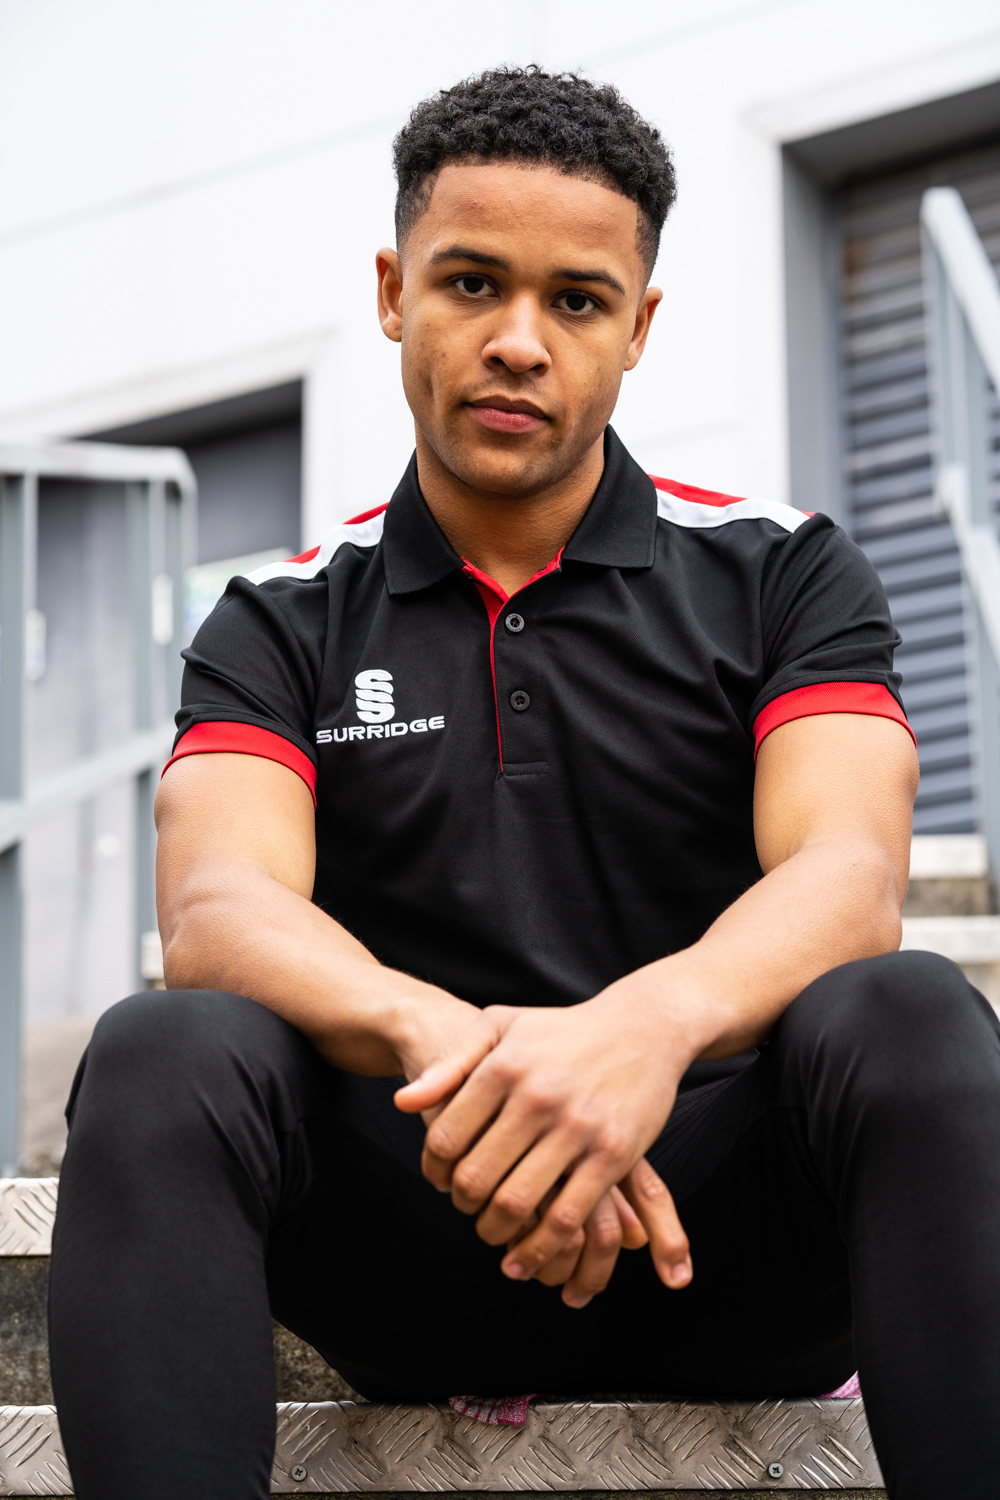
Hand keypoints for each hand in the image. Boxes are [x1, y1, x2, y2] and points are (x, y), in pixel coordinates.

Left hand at [394, 995, 694, 1301]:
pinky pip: (567, 1217)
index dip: (434, 1170)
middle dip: (463, 1205)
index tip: (440, 1180)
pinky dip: (539, 1248)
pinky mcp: (613, 1153)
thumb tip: (404, 1103)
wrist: (642, 1027)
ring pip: (518, 1203)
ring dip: (495, 1232)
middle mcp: (537, 1096)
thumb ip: (450, 1063)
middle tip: (467, 1208)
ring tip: (493, 1233)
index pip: (447, 1138)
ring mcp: (577, 1127)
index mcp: (504, 1067)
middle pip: (476, 1177)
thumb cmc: (562, 1030)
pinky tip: (523, 1258)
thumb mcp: (501, 1025)